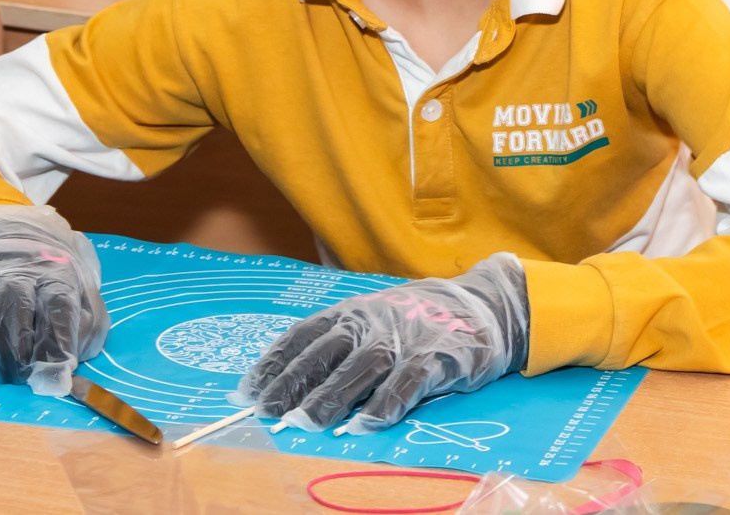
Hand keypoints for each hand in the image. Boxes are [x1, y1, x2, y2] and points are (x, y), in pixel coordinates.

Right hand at [0, 205, 108, 395]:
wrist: (13, 237)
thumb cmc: (51, 283)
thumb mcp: (82, 298)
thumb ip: (84, 331)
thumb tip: (67, 371)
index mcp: (54, 273)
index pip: (57, 306)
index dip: (56, 344)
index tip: (55, 375)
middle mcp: (13, 268)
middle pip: (12, 309)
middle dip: (16, 354)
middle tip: (20, 379)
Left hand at [237, 254, 528, 434]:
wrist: (483, 306)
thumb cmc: (415, 321)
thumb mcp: (371, 322)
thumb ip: (335, 349)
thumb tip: (284, 391)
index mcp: (351, 312)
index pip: (303, 336)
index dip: (274, 364)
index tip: (246, 393)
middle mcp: (373, 321)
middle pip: (327, 352)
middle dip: (294, 384)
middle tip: (270, 414)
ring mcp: (406, 338)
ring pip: (362, 367)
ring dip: (333, 396)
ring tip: (307, 424)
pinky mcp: (438, 357)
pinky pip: (408, 382)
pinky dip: (385, 404)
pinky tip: (365, 424)